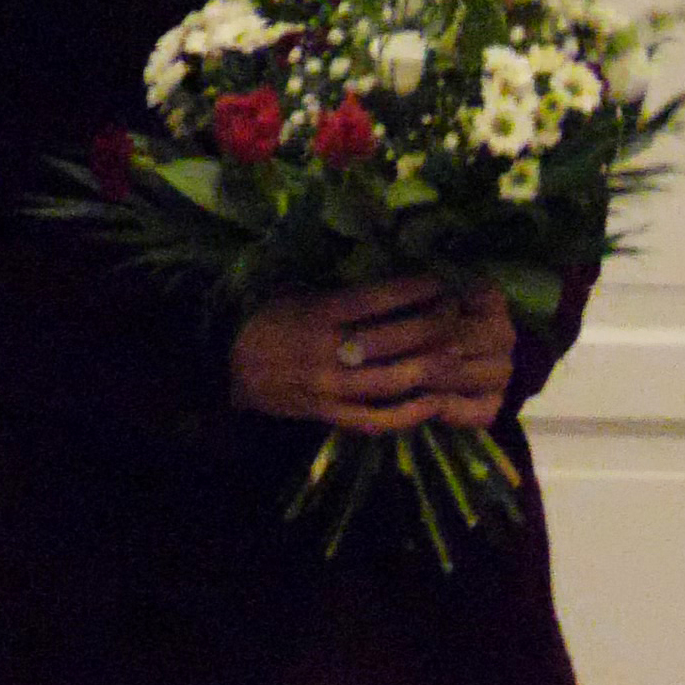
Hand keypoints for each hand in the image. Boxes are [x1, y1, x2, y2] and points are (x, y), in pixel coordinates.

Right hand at [232, 275, 515, 433]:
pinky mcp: (328, 414)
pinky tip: (435, 401)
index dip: (414, 290)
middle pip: (394, 340)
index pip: (375, 299)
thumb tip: (392, 264)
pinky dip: (408, 414)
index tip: (442, 281)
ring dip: (431, 367)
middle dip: (434, 327)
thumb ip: (340, 289)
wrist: (226, 367)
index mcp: (317, 313)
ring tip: (458, 353)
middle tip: (458, 315)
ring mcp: (328, 387)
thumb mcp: (296, 293)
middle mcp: (325, 351)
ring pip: (392, 380)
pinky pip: (375, 420)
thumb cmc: (269, 320)